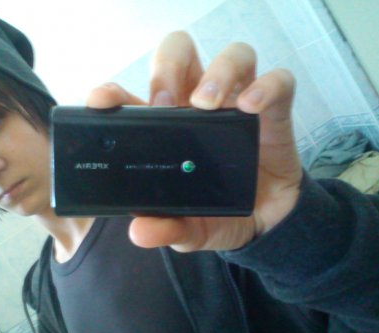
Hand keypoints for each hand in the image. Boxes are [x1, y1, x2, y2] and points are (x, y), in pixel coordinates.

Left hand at [86, 32, 302, 251]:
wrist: (267, 224)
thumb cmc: (219, 214)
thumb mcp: (190, 228)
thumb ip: (167, 229)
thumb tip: (139, 231)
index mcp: (167, 129)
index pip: (136, 96)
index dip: (114, 91)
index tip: (101, 101)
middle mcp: (199, 107)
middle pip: (181, 55)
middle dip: (166, 68)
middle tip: (164, 103)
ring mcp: (237, 104)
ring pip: (232, 57)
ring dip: (217, 72)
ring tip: (206, 105)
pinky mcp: (273, 111)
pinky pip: (278, 82)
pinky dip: (266, 86)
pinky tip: (250, 107)